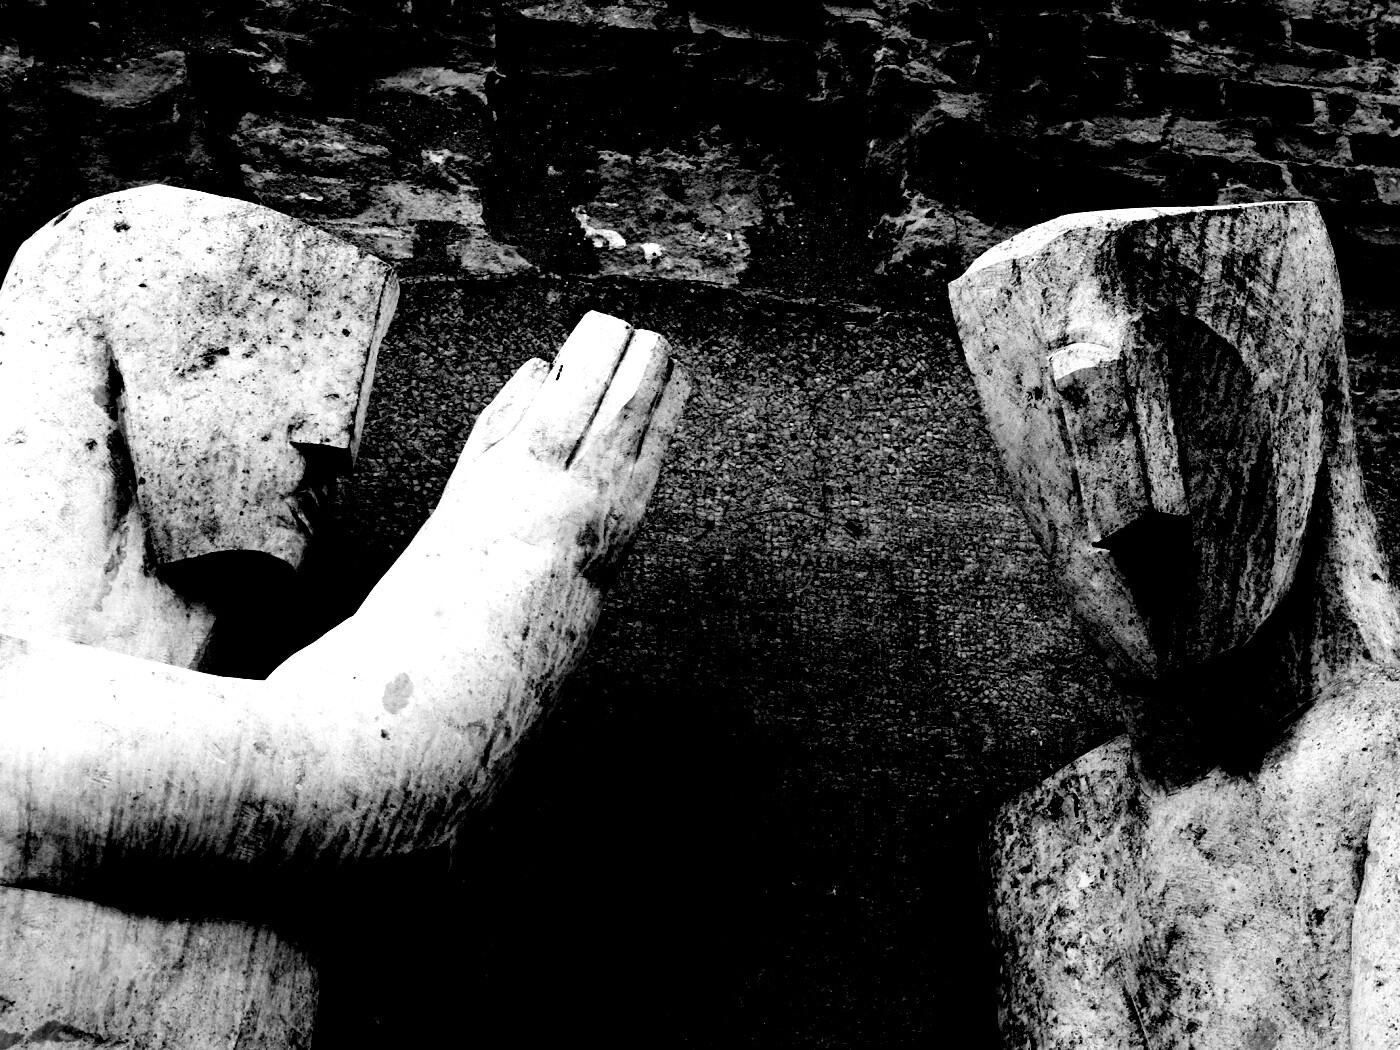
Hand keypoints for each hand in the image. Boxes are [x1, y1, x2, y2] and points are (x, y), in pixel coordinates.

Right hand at [443, 310, 689, 583]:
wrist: (502, 621)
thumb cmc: (472, 545)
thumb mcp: (469, 474)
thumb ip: (505, 415)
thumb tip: (544, 365)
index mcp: (527, 459)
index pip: (581, 379)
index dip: (599, 342)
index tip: (599, 324)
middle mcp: (578, 478)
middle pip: (626, 392)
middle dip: (636, 350)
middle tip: (632, 331)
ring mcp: (613, 499)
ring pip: (651, 416)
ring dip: (659, 373)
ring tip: (654, 348)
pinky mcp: (634, 516)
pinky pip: (661, 447)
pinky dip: (668, 409)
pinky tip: (672, 384)